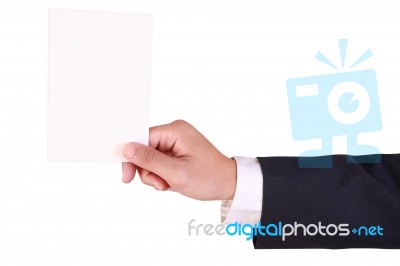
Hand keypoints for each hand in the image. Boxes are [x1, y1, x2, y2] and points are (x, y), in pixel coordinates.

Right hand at [121, 120, 235, 199]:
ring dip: (156, 176)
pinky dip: (162, 175)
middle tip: (161, 184)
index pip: (141, 138)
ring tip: (169, 184)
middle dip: (149, 171)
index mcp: (175, 131)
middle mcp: (175, 132)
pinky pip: (159, 162)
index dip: (132, 158)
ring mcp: (176, 142)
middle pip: (144, 150)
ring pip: (150, 159)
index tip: (127, 177)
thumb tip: (127, 148)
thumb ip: (150, 160)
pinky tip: (172, 181)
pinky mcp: (177, 151)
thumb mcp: (176, 173)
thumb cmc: (209, 178)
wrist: (229, 184)